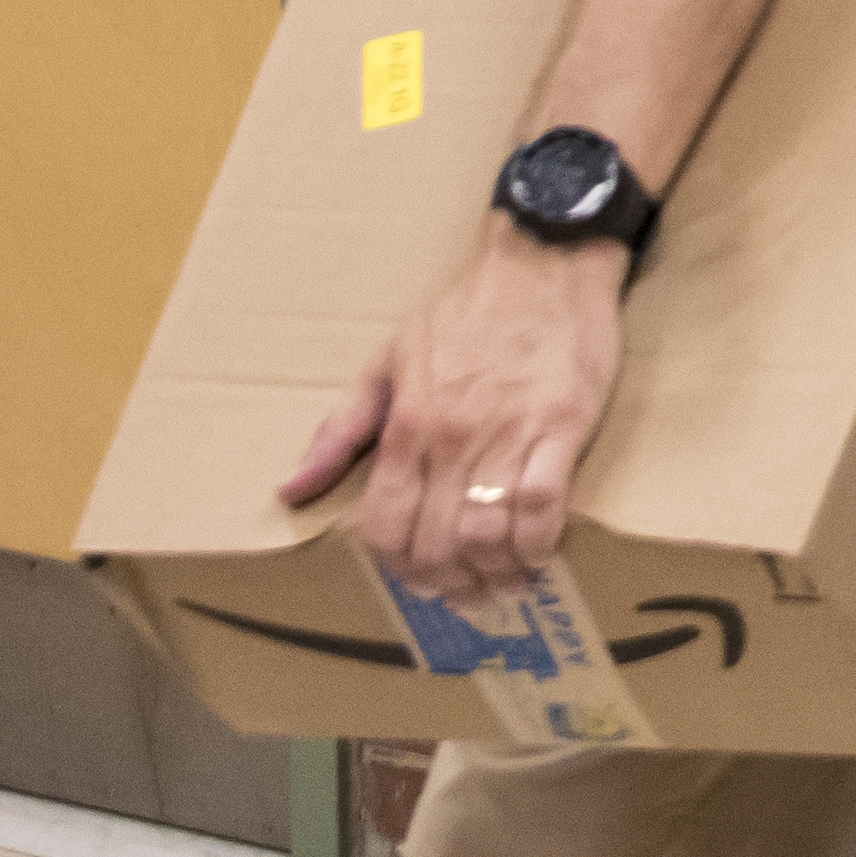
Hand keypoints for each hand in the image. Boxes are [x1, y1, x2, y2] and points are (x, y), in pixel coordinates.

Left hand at [280, 224, 630, 601]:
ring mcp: (508, 432)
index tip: (417, 581)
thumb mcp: (388, 360)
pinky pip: (545, 503)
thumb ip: (341, 429)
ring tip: (505, 584)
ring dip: (495, 573)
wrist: (543, 260)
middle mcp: (450, 437)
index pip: (384, 524)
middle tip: (466, 595)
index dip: (397, 567)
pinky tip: (540, 553)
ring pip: (489, 532)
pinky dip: (539, 541)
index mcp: (405, 425)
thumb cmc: (467, 312)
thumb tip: (294, 490)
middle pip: (437, 541)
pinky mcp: (561, 424)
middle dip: (450, 583)